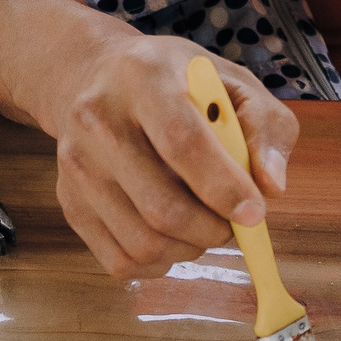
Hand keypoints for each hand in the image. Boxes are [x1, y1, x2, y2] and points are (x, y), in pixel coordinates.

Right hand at [38, 36, 296, 279]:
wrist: (92, 78)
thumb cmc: (174, 82)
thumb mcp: (230, 81)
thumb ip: (266, 127)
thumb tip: (271, 187)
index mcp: (143, 77)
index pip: (181, 142)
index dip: (223, 187)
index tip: (255, 213)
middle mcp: (98, 119)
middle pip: (161, 206)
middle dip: (212, 230)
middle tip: (233, 223)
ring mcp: (77, 165)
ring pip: (142, 242)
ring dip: (188, 250)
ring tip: (203, 226)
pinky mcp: (68, 202)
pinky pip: (119, 261)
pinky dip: (158, 264)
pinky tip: (173, 237)